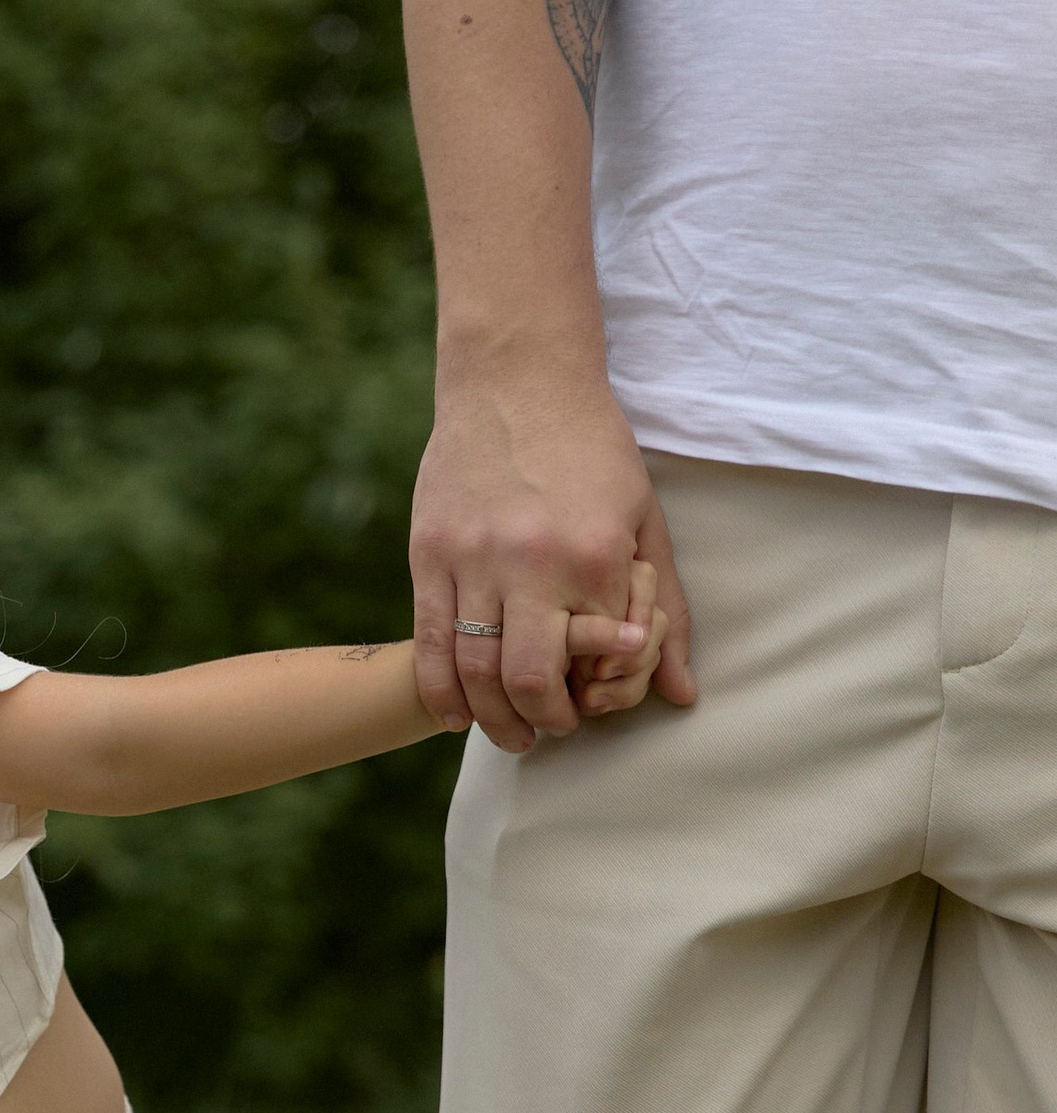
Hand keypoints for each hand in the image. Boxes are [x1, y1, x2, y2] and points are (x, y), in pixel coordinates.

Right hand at [410, 365, 695, 752]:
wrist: (518, 379)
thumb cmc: (593, 450)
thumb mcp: (645, 521)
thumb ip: (666, 611)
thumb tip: (683, 696)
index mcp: (596, 557)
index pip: (596, 663)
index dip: (594, 695)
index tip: (590, 701)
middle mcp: (533, 564)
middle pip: (529, 682)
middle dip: (543, 722)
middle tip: (549, 731)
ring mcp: (473, 559)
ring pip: (474, 671)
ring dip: (492, 719)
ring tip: (508, 733)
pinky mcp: (428, 552)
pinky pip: (428, 642)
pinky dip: (439, 692)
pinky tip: (453, 714)